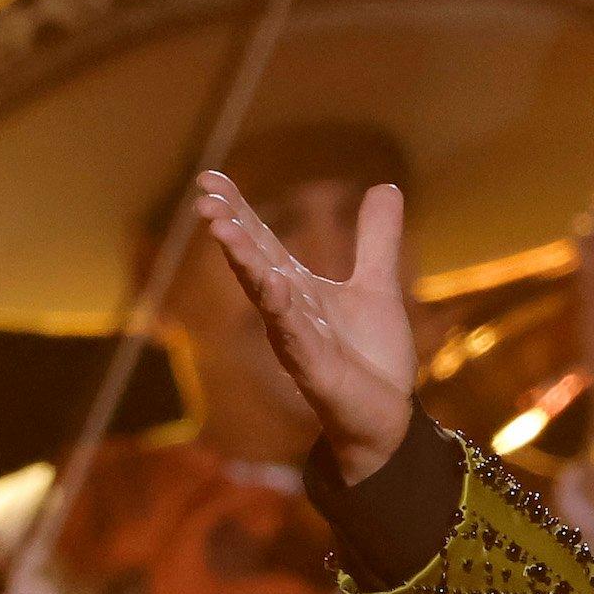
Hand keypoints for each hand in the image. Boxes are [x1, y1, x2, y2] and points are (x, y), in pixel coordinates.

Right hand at [194, 173, 417, 483]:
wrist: (389, 418)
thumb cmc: (373, 359)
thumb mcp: (378, 286)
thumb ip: (377, 239)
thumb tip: (385, 185)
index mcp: (298, 289)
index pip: (261, 241)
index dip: (237, 209)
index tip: (209, 176)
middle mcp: (288, 310)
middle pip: (253, 261)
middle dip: (229, 229)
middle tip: (204, 198)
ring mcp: (295, 339)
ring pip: (263, 293)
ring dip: (242, 261)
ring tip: (222, 227)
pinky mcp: (312, 368)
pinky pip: (293, 333)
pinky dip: (281, 308)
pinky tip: (272, 282)